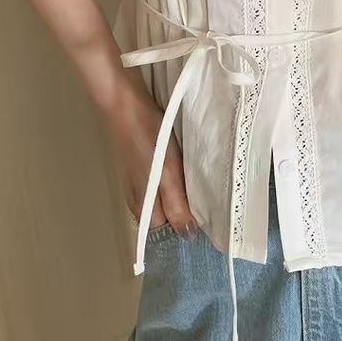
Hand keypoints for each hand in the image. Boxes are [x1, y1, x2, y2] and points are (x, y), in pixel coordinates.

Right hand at [102, 78, 197, 236]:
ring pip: (163, 203)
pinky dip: (176, 188)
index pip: (165, 235)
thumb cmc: (148, 139)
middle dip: (185, 220)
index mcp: (143, 207)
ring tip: (208, 199)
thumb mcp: (168, 174)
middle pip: (164, 221)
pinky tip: (190, 180)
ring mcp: (138, 183)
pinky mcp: (142, 168)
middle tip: (215, 215)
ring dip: (182, 204)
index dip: (185, 234)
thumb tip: (188, 236)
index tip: (209, 232)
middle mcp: (139, 200)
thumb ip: (177, 206)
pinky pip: (162, 188)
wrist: (126, 105)